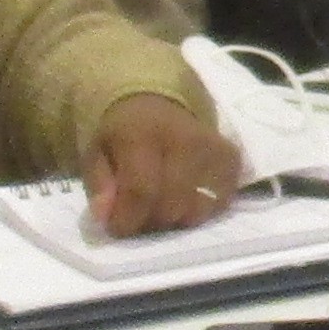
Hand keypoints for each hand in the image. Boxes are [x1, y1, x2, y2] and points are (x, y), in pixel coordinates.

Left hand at [84, 93, 248, 238]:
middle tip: (139, 214)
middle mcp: (184, 139)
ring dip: (177, 218)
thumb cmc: (123, 133)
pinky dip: (202, 209)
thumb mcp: (97, 152)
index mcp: (143, 133)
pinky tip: (187, 197)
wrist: (156, 101)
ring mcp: (213, 150)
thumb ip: (100, 185)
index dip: (129, 219)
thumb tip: (106, 217)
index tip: (118, 228)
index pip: (142, 190)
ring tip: (163, 204)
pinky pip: (222, 202)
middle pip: (172, 206)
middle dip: (151, 221)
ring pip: (198, 210)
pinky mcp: (232, 159)